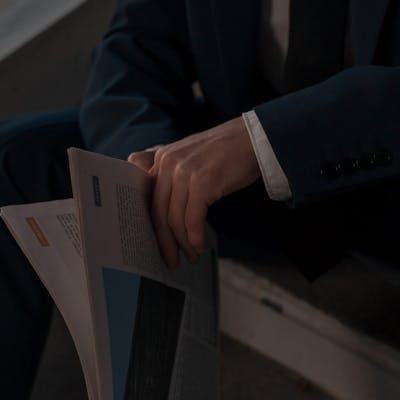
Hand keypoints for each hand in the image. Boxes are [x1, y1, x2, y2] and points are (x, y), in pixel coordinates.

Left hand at [127, 118, 261, 268]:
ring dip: (184, 243)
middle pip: (158, 212)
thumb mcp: (190, 158)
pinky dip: (195, 237)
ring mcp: (184, 171)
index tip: (157, 243)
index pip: (145, 198)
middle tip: (171, 261)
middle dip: (165, 242)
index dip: (149, 225)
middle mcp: (167, 162)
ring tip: (193, 255)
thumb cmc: (226, 153)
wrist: (254, 138)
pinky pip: (192, 219)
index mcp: (161, 158)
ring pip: (175, 219)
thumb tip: (165, 213)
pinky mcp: (202, 182)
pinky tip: (201, 246)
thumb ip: (172, 177)